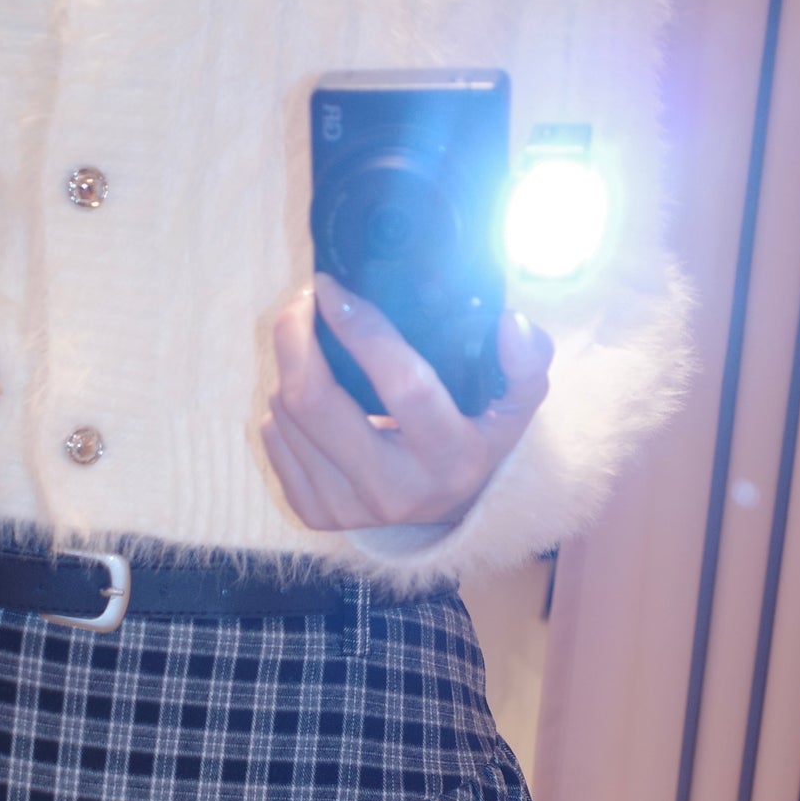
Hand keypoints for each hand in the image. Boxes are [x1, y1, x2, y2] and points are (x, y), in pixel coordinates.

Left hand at [260, 273, 553, 531]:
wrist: (445, 509)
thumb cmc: (474, 436)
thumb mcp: (514, 404)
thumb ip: (525, 364)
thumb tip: (509, 324)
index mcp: (450, 459)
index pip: (402, 386)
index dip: (361, 329)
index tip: (332, 288)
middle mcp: (394, 491)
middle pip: (314, 401)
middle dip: (295, 337)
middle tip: (305, 300)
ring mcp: (347, 508)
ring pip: (286, 414)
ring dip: (291, 367)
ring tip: (313, 346)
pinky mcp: (313, 512)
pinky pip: (273, 438)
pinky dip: (282, 405)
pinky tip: (310, 396)